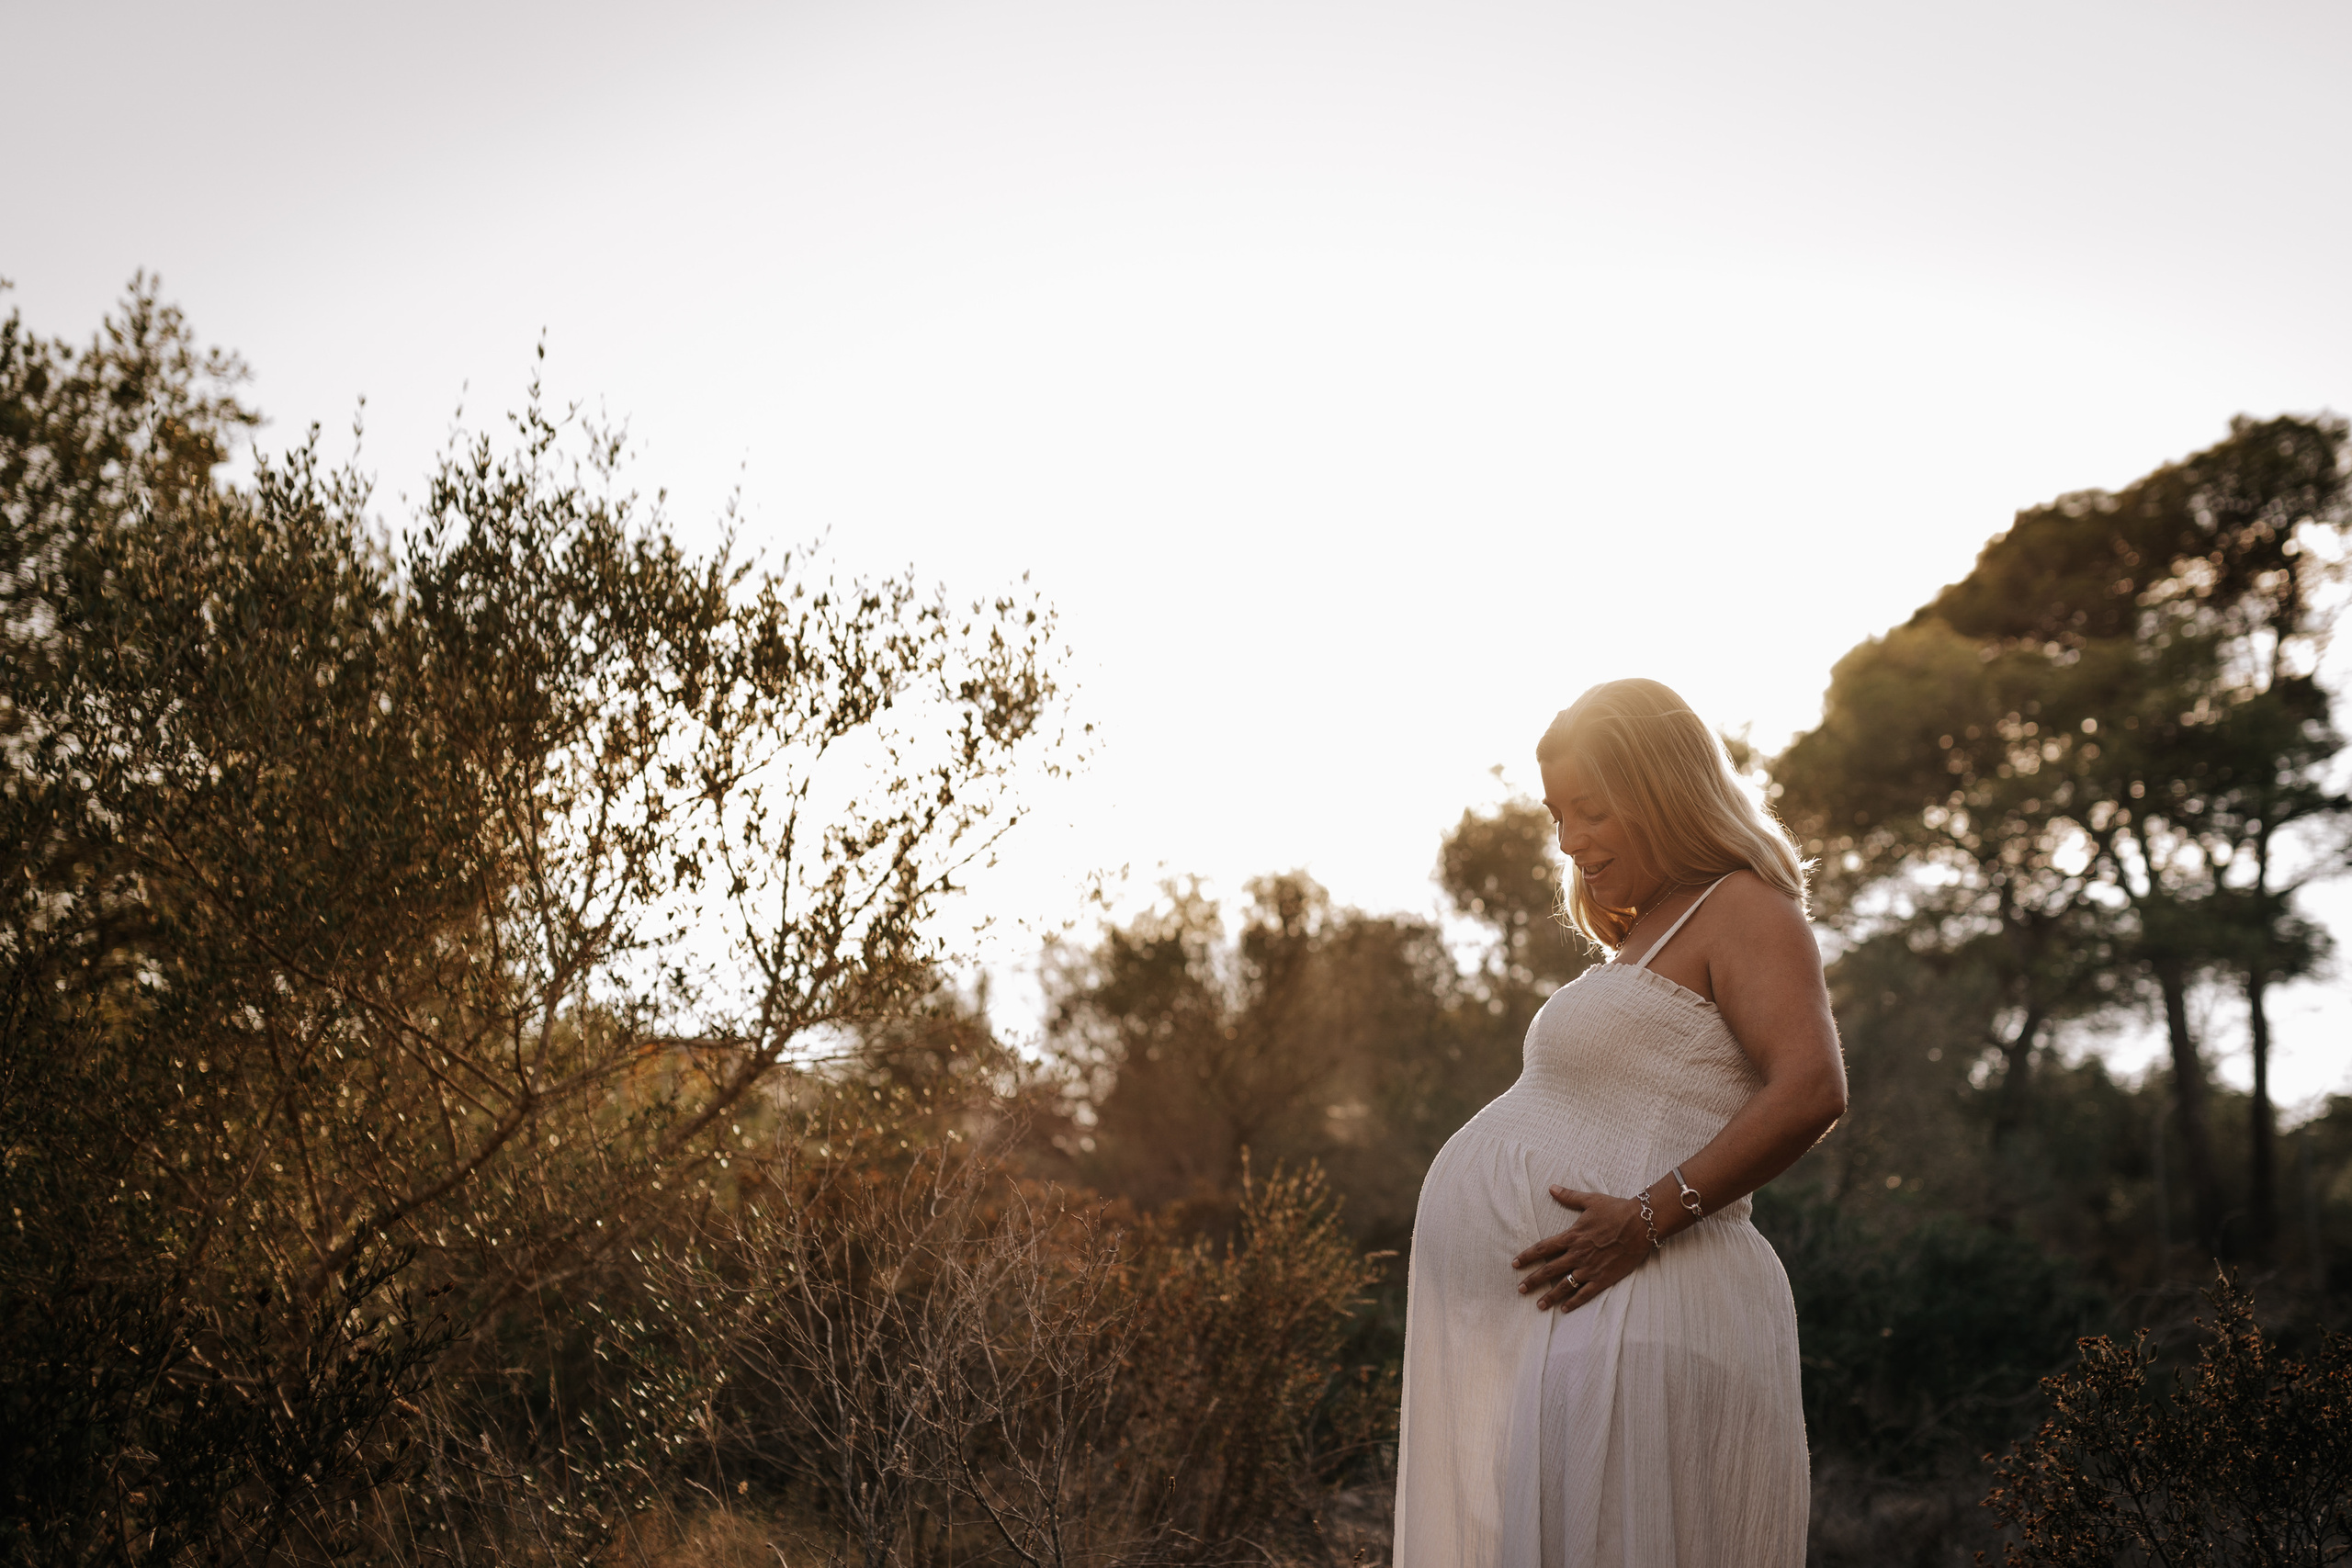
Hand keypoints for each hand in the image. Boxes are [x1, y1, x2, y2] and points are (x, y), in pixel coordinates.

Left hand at [1510, 1186, 1651, 1310]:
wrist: (1642, 1224)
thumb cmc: (1616, 1210)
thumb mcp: (1590, 1201)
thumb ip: (1569, 1197)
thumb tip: (1551, 1188)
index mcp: (1572, 1236)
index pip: (1543, 1249)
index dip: (1527, 1257)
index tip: (1515, 1264)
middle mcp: (1578, 1254)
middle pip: (1549, 1270)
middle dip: (1533, 1280)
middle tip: (1520, 1289)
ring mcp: (1590, 1268)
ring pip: (1565, 1285)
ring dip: (1550, 1296)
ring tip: (1538, 1305)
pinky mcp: (1604, 1278)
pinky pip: (1585, 1293)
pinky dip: (1574, 1302)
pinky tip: (1564, 1309)